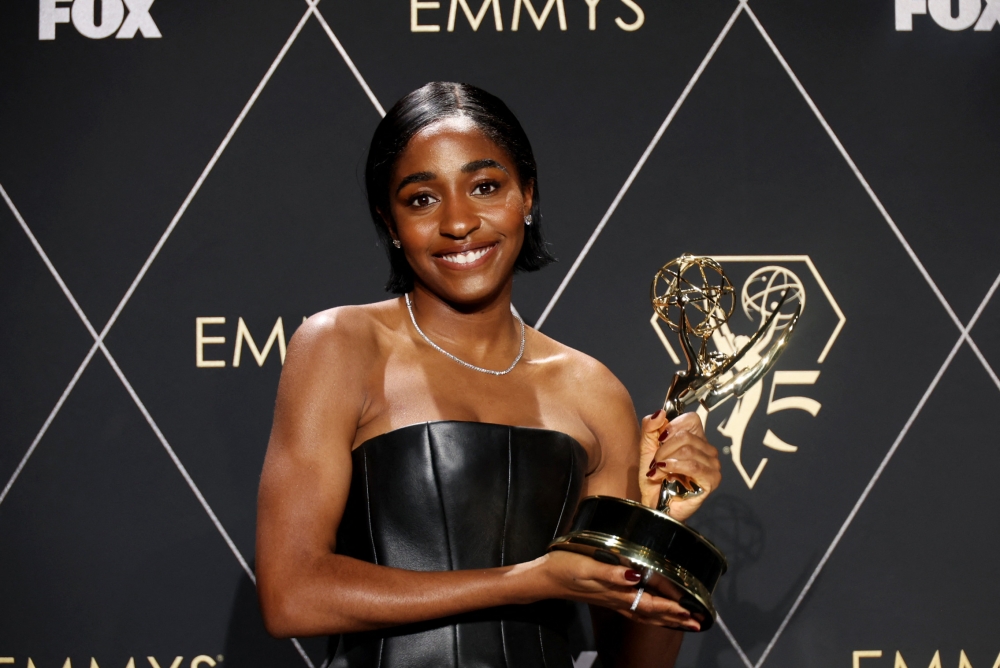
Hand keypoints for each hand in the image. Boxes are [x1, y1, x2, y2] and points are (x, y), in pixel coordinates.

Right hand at [530, 550, 700, 630]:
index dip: (671, 608)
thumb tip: (634, 576)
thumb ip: (610, 572)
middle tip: (697, 622)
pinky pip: (634, 610)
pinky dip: (649, 613)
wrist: (544, 577)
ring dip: (665, 618)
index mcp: (615, 591)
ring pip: (644, 614)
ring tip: (683, 621)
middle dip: (675, 618)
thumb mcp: (586, 565)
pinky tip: (652, 612)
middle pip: (651, 614)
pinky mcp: (606, 596)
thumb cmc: (564, 567)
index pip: (650, 604)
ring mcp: (611, 599)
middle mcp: (617, 598)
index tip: (691, 612)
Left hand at [638, 411, 720, 521]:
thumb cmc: (654, 477)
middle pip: (686, 436)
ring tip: (658, 470)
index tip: (660, 440)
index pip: (691, 419)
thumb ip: (650, 427)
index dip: (672, 427)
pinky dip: (675, 467)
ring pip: (688, 450)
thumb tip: (661, 413)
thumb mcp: (647, 447)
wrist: (653, 501)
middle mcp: (707, 449)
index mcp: (696, 438)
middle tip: (656, 461)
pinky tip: (665, 473)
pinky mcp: (711, 480)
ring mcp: (712, 465)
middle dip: (664, 449)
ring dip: (666, 460)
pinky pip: (694, 466)